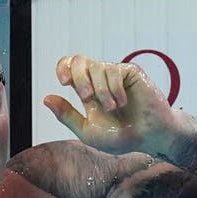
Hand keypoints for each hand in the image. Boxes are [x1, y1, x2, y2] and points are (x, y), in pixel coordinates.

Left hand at [44, 55, 175, 154]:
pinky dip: (115, 88)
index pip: (68, 66)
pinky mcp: (131, 72)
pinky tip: (123, 102)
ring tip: (113, 108)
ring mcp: (115, 74)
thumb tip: (46, 98)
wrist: (150, 138)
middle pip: (78, 60)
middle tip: (86, 97)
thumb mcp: (88, 131)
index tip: (64, 82)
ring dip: (101, 90)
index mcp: (87, 90)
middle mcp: (99, 80)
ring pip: (97, 67)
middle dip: (78, 77)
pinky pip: (114, 70)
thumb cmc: (121, 137)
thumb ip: (67, 116)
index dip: (62, 67)